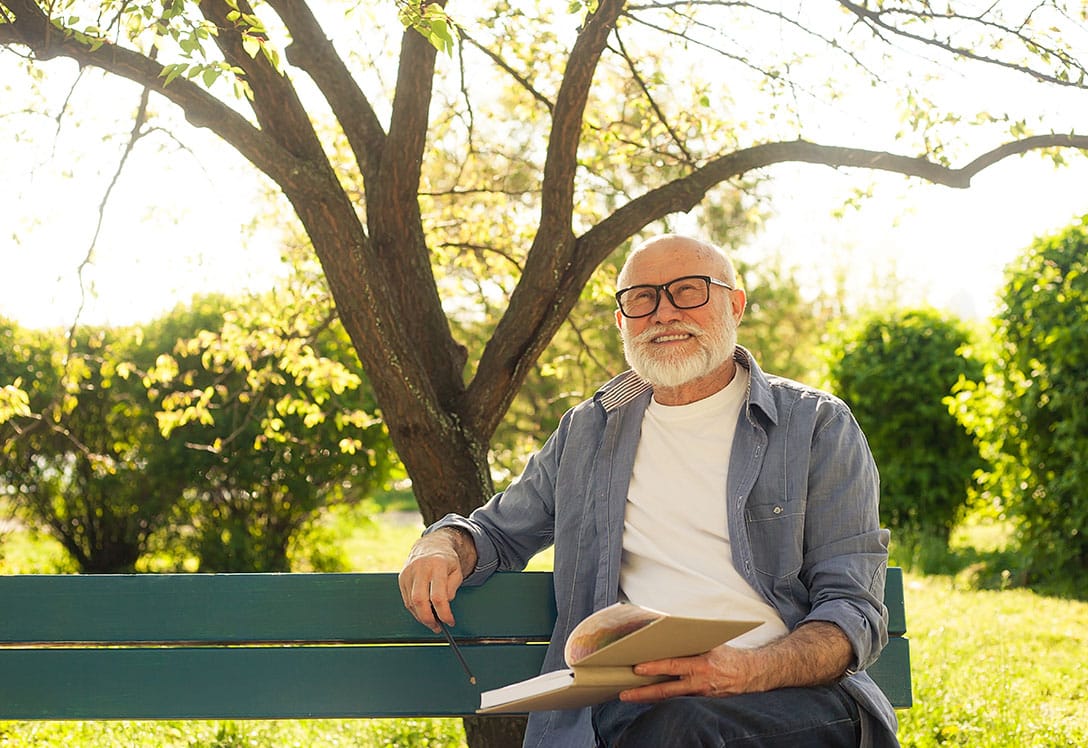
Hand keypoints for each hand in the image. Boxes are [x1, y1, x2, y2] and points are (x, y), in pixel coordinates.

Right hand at [398, 528, 475, 632]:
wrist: (430, 546)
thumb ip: (452, 588)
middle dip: (428, 619)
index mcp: (437, 565)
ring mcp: (408, 573)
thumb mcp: (457, 571)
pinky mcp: (401, 578)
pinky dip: (415, 610)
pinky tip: (423, 614)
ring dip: (421, 617)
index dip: (444, 613)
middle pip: (420, 601)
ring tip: (432, 622)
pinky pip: (406, 600)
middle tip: (437, 627)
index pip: (438, 596)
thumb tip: (444, 605)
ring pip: (411, 602)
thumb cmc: (446, 561)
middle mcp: (420, 568)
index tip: (450, 622)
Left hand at [618, 644, 761, 702]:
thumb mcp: (711, 645)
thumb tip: (666, 636)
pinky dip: (663, 700)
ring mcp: (699, 695)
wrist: (751, 674)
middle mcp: (699, 683)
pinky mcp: (701, 702)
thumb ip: (690, 644)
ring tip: (630, 696)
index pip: (673, 666)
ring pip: (670, 698)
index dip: (655, 667)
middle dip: (644, 693)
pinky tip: (649, 698)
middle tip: (624, 693)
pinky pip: (679, 701)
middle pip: (666, 690)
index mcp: (701, 664)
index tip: (637, 668)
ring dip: (649, 698)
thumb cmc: (728, 656)